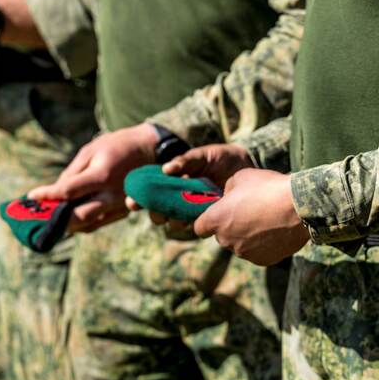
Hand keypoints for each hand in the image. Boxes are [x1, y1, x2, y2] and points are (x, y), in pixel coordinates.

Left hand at [29, 123, 157, 232]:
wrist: (152, 150)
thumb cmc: (118, 146)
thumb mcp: (91, 150)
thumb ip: (72, 173)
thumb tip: (55, 192)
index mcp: (102, 176)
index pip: (68, 192)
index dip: (46, 195)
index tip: (31, 196)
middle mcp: (113, 194)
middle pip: (79, 217)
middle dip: (57, 220)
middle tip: (41, 216)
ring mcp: (121, 205)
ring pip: (89, 225)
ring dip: (68, 224)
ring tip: (54, 216)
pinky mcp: (125, 210)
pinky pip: (99, 222)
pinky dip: (83, 221)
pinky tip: (74, 213)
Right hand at [125, 143, 253, 225]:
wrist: (247, 166)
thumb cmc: (222, 157)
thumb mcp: (203, 155)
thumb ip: (186, 160)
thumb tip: (166, 169)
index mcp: (175, 179)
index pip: (151, 190)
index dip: (139, 197)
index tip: (131, 203)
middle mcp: (181, 195)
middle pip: (159, 208)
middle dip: (154, 212)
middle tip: (155, 214)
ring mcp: (194, 207)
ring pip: (175, 219)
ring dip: (171, 220)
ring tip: (173, 217)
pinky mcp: (209, 216)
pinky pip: (196, 224)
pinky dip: (191, 223)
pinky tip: (190, 220)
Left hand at [193, 168, 308, 264]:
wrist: (298, 206)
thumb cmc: (268, 187)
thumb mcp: (242, 177)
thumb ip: (228, 190)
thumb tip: (228, 197)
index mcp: (216, 219)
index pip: (199, 228)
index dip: (208, 221)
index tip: (219, 214)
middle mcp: (226, 240)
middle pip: (222, 236)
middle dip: (232, 226)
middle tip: (251, 211)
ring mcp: (244, 253)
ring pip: (241, 245)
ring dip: (248, 235)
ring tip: (267, 219)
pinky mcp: (262, 260)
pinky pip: (258, 252)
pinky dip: (264, 244)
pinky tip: (276, 230)